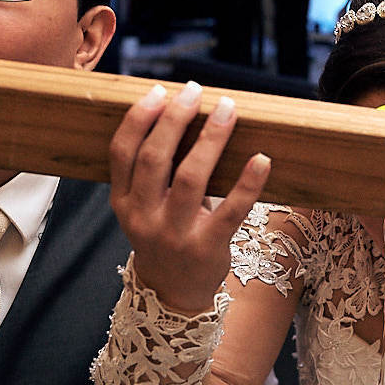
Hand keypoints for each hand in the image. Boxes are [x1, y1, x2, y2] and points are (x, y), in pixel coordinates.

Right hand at [109, 81, 270, 312]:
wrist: (173, 293)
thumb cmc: (164, 235)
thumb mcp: (144, 207)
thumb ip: (153, 171)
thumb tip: (180, 113)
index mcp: (124, 202)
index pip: (122, 153)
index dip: (139, 119)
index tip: (158, 92)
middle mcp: (144, 217)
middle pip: (155, 159)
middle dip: (174, 119)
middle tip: (195, 91)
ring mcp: (175, 234)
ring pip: (191, 179)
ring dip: (211, 139)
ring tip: (227, 110)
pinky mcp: (208, 247)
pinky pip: (231, 211)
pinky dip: (247, 183)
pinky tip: (261, 159)